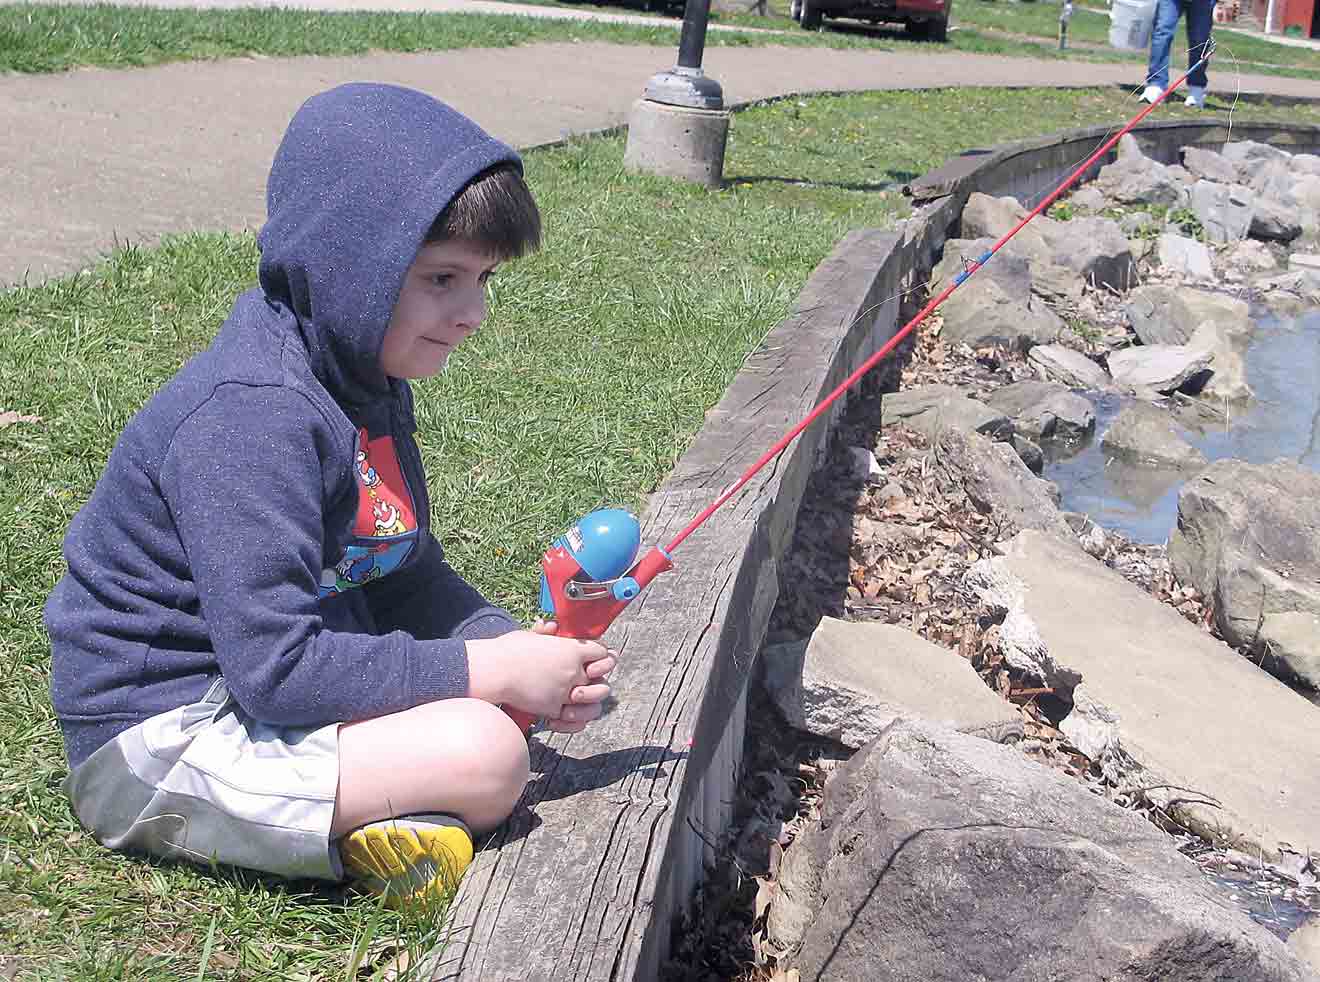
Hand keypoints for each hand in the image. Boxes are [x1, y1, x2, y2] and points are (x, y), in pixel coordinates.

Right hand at [467, 621, 614, 720]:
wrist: (495, 670)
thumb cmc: (509, 650)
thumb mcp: (531, 636)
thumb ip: (546, 633)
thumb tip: (551, 626)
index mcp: (573, 650)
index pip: (603, 653)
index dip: (604, 656)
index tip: (600, 660)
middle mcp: (574, 671)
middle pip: (603, 679)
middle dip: (599, 681)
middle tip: (591, 682)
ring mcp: (566, 691)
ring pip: (595, 702)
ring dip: (592, 702)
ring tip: (580, 700)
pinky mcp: (554, 709)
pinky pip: (574, 720)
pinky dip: (573, 721)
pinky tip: (568, 716)